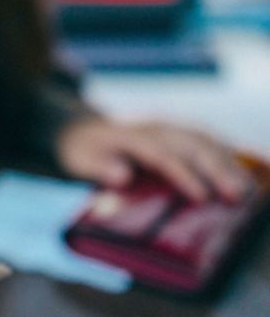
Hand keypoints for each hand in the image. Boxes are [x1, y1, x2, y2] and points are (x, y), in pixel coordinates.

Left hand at [57, 118, 254, 202]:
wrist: (79, 127)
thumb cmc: (81, 150)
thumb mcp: (79, 159)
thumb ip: (99, 167)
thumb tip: (122, 176)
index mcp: (131, 136)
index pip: (162, 155)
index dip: (183, 175)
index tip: (202, 197)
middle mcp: (154, 128)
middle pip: (191, 146)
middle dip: (216, 170)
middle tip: (237, 195)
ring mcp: (167, 127)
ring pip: (204, 140)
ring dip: (227, 162)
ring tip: (246, 189)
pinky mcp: (176, 132)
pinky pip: (206, 139)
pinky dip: (226, 153)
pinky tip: (240, 171)